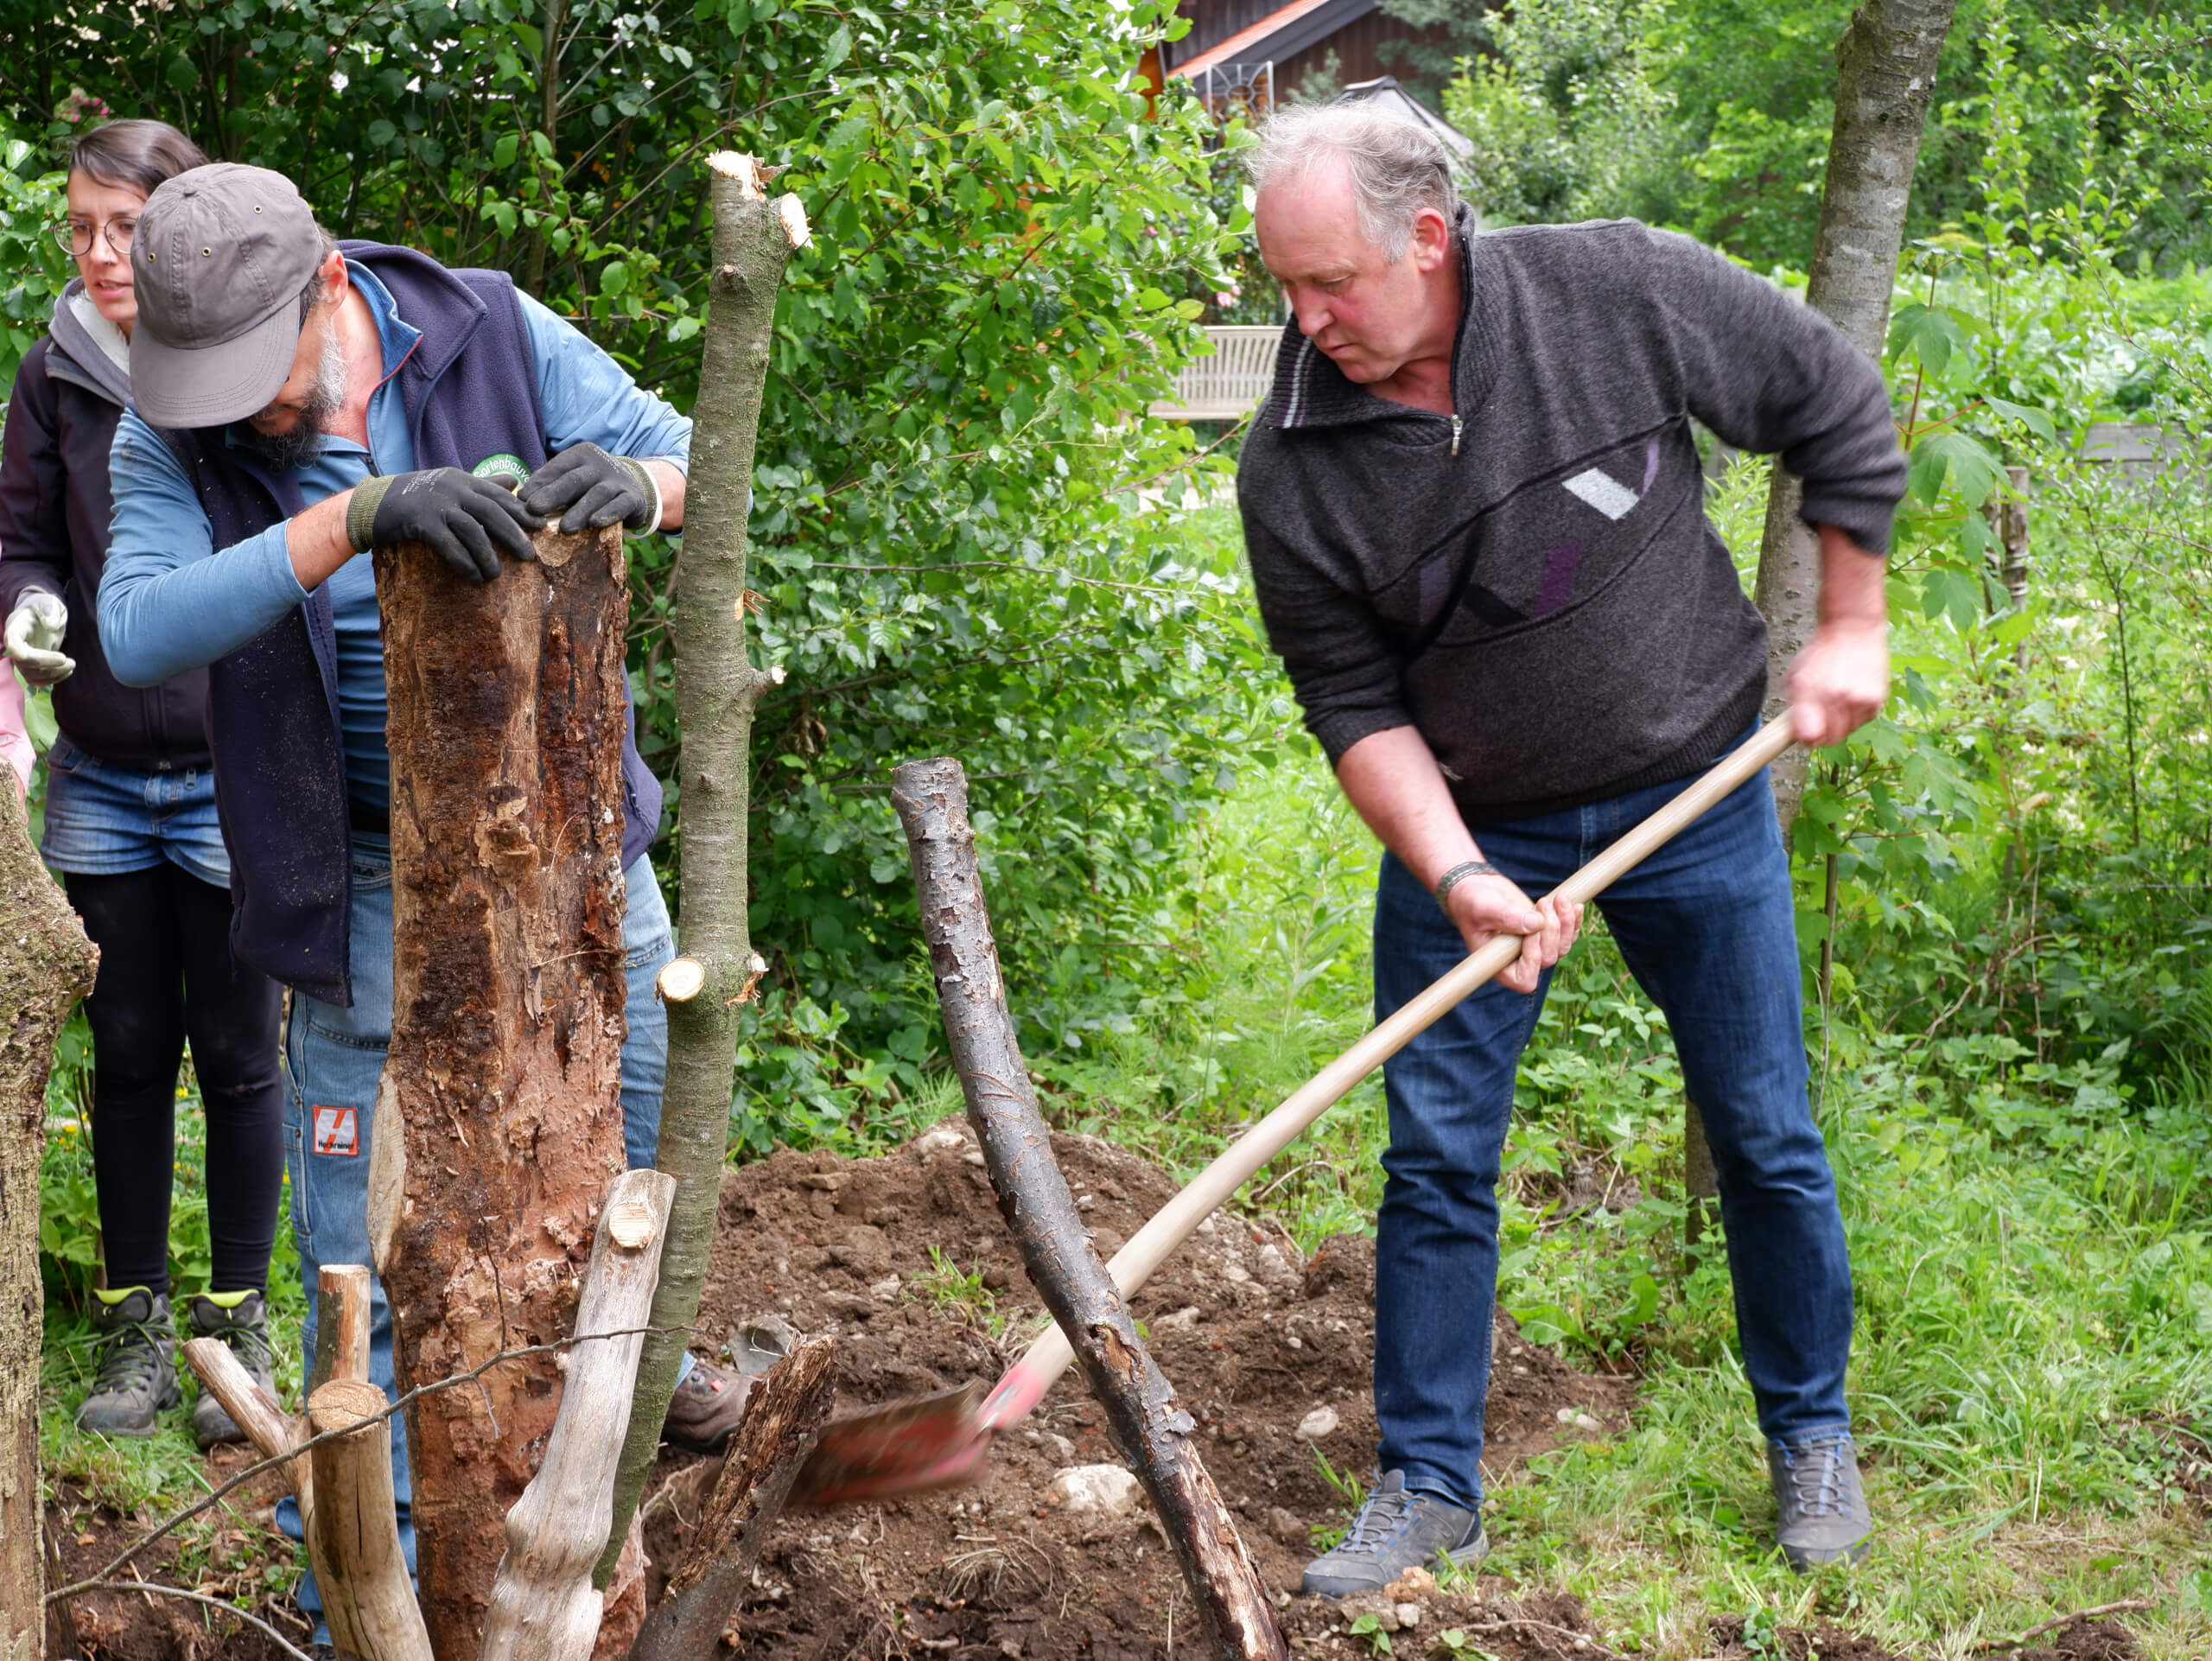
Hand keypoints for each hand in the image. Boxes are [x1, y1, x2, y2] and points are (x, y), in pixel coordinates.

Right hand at [4, 591, 74, 684]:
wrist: (43, 616)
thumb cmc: (45, 607)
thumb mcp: (50, 602)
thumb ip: (49, 609)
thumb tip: (51, 626)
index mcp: (16, 627)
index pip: (13, 644)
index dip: (26, 654)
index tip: (58, 656)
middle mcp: (15, 645)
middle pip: (24, 664)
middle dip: (49, 667)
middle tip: (71, 662)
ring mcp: (22, 657)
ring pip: (30, 676)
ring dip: (53, 675)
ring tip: (72, 665)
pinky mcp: (31, 666)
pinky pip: (36, 680)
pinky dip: (53, 680)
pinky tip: (67, 671)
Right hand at [346, 468, 540, 583]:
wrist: (372, 504)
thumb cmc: (416, 497)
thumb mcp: (451, 485)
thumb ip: (483, 485)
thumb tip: (515, 482)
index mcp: (462, 480)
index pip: (499, 495)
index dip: (521, 512)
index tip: (541, 527)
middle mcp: (452, 489)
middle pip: (492, 512)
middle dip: (513, 534)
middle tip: (529, 556)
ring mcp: (436, 504)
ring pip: (473, 530)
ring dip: (487, 555)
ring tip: (495, 575)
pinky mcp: (421, 522)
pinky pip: (450, 545)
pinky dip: (464, 562)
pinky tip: (474, 576)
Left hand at [517, 443, 657, 533]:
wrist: (635, 486)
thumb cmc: (592, 485)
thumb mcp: (573, 477)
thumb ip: (551, 484)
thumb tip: (520, 498)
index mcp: (581, 455)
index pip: (557, 468)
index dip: (540, 483)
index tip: (522, 499)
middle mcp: (600, 464)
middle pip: (574, 480)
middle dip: (553, 495)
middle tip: (534, 509)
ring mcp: (618, 480)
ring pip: (597, 494)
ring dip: (580, 511)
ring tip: (565, 529)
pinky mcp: (633, 497)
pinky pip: (621, 505)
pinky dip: (609, 513)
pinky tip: (596, 523)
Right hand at [1443, 872, 1584, 994]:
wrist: (1478, 889)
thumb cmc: (1471, 902)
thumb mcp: (1483, 908)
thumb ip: (1506, 916)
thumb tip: (1536, 923)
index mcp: (1499, 965)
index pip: (1525, 980)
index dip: (1534, 959)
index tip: (1530, 932)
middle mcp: (1518, 962)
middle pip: (1548, 959)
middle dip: (1551, 931)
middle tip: (1542, 903)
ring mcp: (1534, 949)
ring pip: (1562, 948)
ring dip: (1565, 923)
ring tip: (1558, 899)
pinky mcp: (1545, 935)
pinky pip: (1568, 936)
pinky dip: (1573, 921)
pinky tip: (1574, 905)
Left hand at [1786, 616, 1887, 747]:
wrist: (1852, 629)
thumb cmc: (1821, 654)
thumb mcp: (1797, 677)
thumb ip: (1796, 710)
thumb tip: (1803, 738)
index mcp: (1811, 692)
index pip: (1810, 737)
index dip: (1806, 738)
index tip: (1805, 733)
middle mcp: (1838, 697)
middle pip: (1830, 739)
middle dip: (1822, 732)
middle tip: (1820, 715)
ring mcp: (1860, 699)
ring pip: (1848, 731)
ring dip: (1841, 723)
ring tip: (1837, 700)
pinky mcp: (1877, 698)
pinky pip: (1864, 721)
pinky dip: (1857, 714)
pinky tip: (1852, 696)